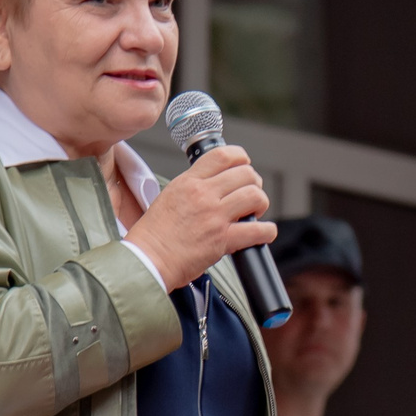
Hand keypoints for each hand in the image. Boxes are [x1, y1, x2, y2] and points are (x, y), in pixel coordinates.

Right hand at [125, 144, 274, 286]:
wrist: (148, 260)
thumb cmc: (154, 234)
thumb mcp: (169, 196)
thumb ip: (193, 187)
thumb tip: (215, 184)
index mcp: (189, 182)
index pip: (223, 155)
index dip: (241, 158)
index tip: (244, 166)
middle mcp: (203, 194)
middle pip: (245, 174)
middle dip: (254, 183)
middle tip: (250, 195)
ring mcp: (214, 216)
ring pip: (254, 196)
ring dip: (261, 203)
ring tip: (255, 212)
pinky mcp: (222, 240)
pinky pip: (257, 230)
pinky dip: (267, 232)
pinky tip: (264, 233)